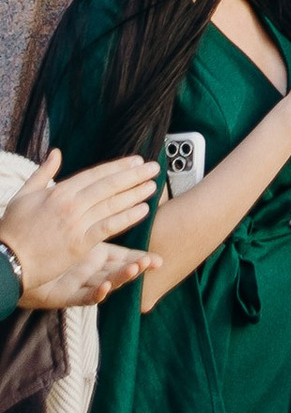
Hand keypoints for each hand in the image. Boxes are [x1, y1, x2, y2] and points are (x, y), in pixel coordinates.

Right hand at [1, 150, 156, 307]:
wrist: (6, 260)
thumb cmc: (12, 229)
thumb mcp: (24, 195)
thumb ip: (43, 173)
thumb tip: (56, 152)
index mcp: (58, 191)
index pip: (95, 174)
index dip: (117, 167)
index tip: (135, 161)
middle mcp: (70, 204)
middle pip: (108, 185)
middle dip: (133, 175)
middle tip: (154, 167)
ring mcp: (76, 223)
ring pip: (112, 204)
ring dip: (135, 193)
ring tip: (153, 185)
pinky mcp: (79, 244)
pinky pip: (108, 226)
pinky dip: (127, 217)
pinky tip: (142, 210)